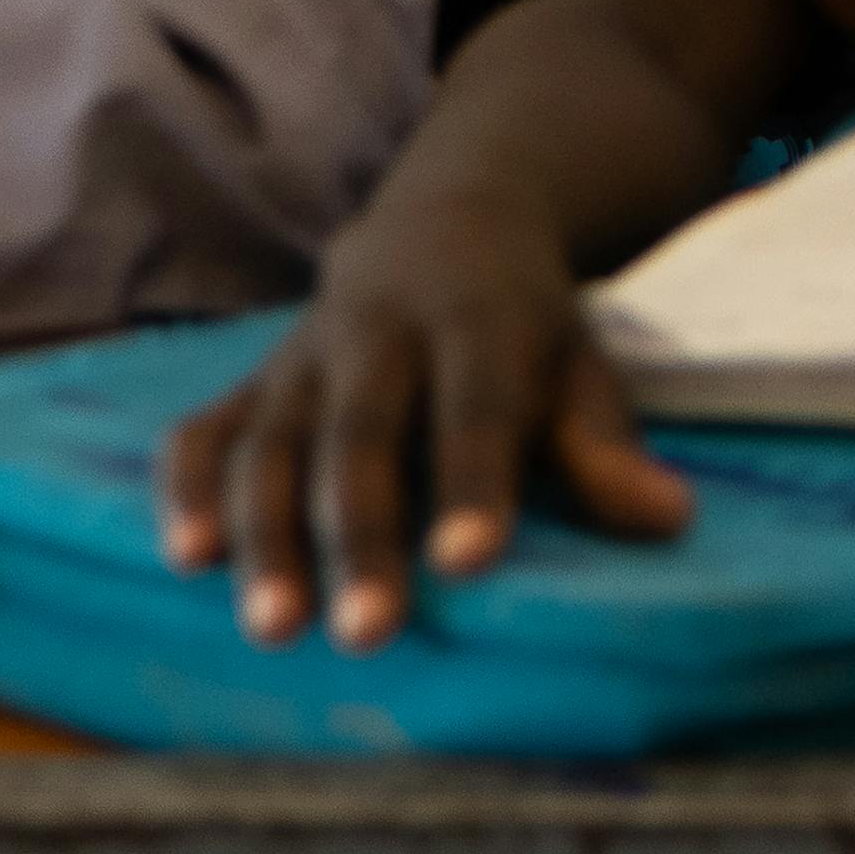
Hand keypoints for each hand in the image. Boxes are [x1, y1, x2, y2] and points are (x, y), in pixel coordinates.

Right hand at [159, 184, 691, 644]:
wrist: (445, 221)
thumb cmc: (523, 324)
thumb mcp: (578, 362)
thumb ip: (605, 444)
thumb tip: (668, 518)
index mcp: (477, 321)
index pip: (476, 407)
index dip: (473, 483)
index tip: (471, 561)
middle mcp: (378, 333)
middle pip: (361, 435)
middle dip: (360, 535)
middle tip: (366, 631)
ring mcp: (301, 358)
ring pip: (271, 443)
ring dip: (265, 535)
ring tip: (274, 627)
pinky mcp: (250, 382)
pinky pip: (203, 430)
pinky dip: (187, 490)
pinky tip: (185, 559)